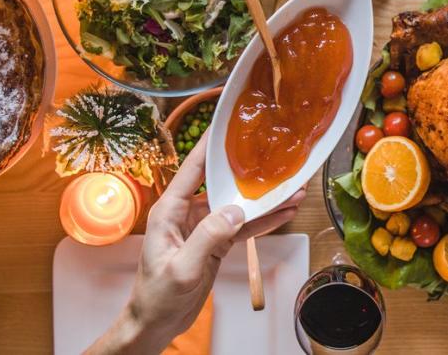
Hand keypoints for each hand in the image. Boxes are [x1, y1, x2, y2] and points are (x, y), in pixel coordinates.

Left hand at [88, 133, 305, 353]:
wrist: (156, 323)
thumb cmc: (157, 296)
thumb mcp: (182, 268)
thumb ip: (208, 238)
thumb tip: (235, 212)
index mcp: (170, 210)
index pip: (192, 169)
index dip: (209, 145)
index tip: (227, 124)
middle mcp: (186, 213)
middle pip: (221, 183)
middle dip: (248, 172)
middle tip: (273, 158)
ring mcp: (202, 227)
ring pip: (237, 206)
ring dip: (263, 200)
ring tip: (291, 188)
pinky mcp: (214, 243)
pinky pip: (242, 227)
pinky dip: (262, 221)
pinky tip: (282, 213)